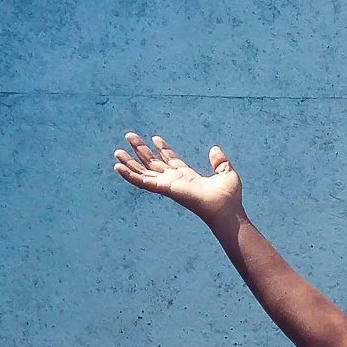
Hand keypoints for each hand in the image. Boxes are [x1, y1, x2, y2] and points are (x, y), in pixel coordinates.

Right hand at [113, 133, 242, 223]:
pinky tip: (118, 167)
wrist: (226, 210)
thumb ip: (220, 161)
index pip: (171, 161)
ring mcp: (168, 185)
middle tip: (129, 136)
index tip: (155, 138)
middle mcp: (175, 181)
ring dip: (130, 162)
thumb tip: (215, 149)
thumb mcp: (226, 173)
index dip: (163, 149)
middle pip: (153, 163)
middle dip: (141, 150)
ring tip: (117, 151)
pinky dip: (129, 175)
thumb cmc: (228, 198)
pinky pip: (142, 181)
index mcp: (188, 177)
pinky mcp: (164, 188)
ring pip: (144, 171)